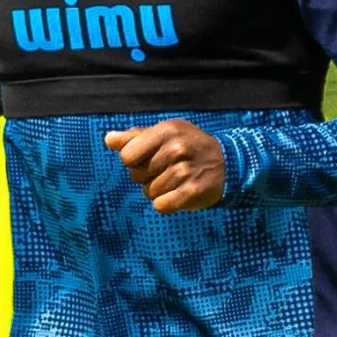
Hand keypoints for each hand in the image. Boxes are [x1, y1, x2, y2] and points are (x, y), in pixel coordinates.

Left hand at [103, 120, 225, 212]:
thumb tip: (108, 140)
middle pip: (136, 176)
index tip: (148, 158)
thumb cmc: (189, 146)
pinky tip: (179, 194)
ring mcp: (185, 171)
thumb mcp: (166, 133)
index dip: (134, 161)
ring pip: (149, 192)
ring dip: (159, 191)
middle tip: (166, 170)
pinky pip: (161, 206)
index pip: (127, 155)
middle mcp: (176, 149)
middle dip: (147, 177)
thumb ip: (135, 137)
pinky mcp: (192, 192)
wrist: (228, 163)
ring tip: (176, 181)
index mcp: (166, 131)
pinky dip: (166, 204)